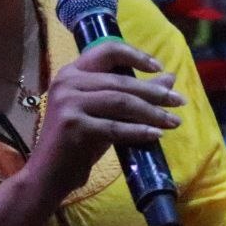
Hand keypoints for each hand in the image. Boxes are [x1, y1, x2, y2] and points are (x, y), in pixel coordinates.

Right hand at [26, 41, 184, 197]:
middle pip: (120, 81)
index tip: (158, 68)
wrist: (47, 175)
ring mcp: (68, 103)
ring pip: (120, 102)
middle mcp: (67, 82)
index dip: (135, 56)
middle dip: (154, 92)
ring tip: (173, 121)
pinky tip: (156, 136)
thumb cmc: (76, 143)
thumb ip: (130, 95)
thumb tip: (169, 79)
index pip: (107, 51)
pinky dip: (139, 131)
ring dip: (152, 112)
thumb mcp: (105, 114)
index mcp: (71, 73)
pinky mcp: (73, 126)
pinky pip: (115, 127)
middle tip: (179, 101)